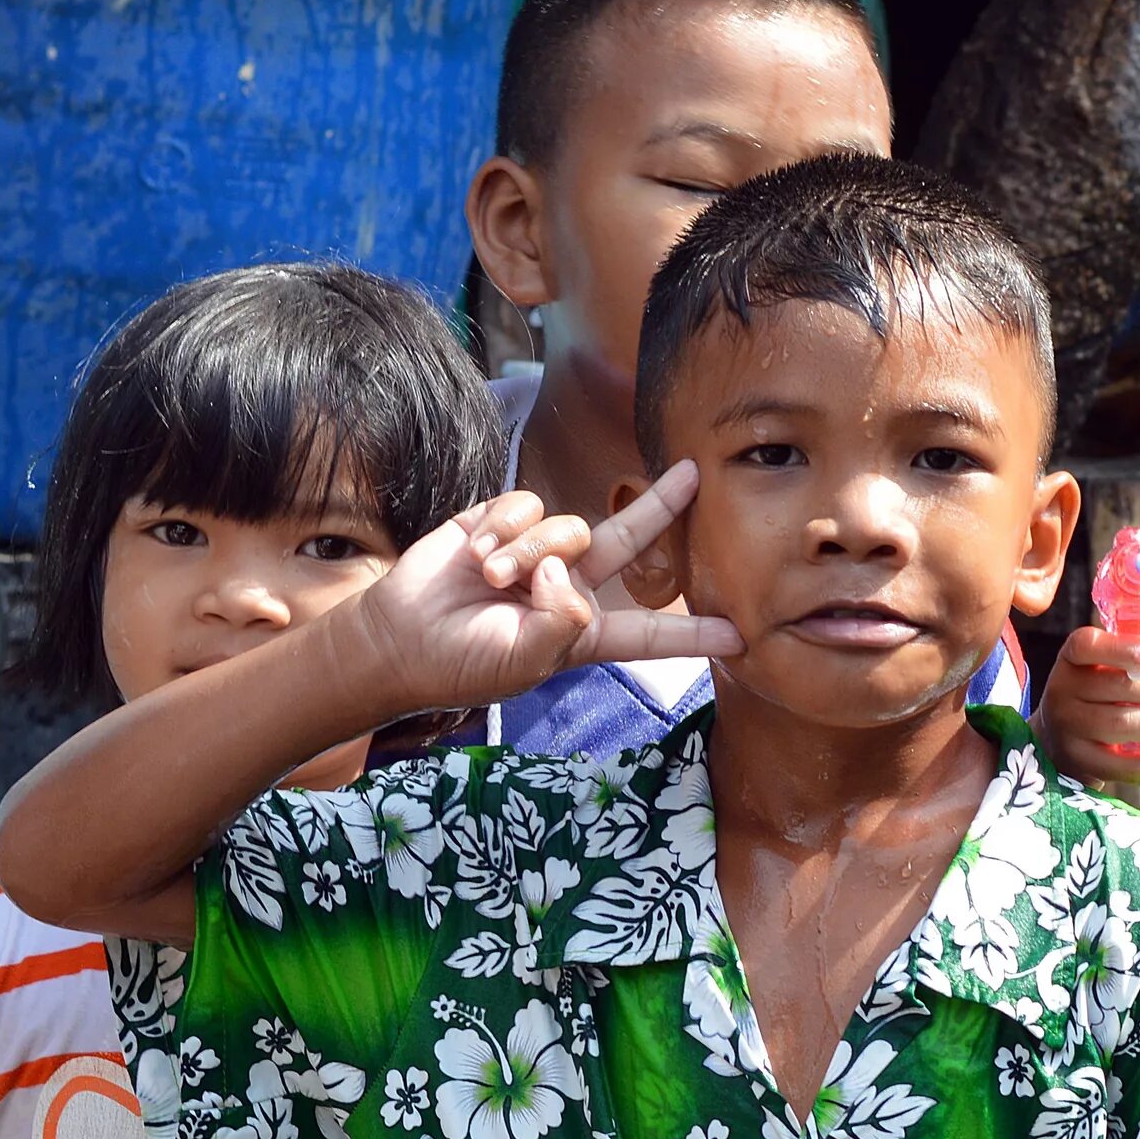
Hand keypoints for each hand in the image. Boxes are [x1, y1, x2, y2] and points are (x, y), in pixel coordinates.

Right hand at [345, 463, 740, 715]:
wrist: (398, 637)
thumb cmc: (463, 662)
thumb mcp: (523, 660)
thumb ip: (561, 623)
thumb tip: (569, 574)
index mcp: (584, 631)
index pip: (649, 631)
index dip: (693, 635)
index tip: (741, 637)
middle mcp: (570, 586)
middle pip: (629, 540)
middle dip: (662, 506)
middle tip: (695, 475)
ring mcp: (538, 552)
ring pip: (567, 525)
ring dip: (529, 551)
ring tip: (491, 579)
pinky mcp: (502, 522)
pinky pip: (527, 505)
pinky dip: (503, 528)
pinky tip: (477, 553)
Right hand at [1035, 615, 1139, 784]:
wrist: (1067, 741)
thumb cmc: (1109, 691)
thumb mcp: (1132, 663)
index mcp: (1073, 659)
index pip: (1086, 645)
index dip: (1121, 648)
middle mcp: (1062, 691)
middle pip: (1116, 689)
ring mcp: (1068, 729)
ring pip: (1122, 726)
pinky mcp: (1080, 763)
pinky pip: (1122, 766)